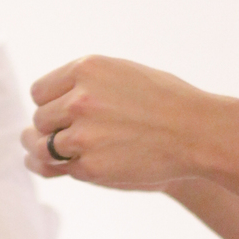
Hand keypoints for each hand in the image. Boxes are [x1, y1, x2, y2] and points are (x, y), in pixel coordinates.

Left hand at [23, 56, 208, 188]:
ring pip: (45, 147)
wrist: (198, 133)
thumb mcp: (122, 73)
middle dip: (55, 128)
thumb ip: (83, 83)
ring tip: (84, 149)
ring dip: (59, 151)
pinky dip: (76, 168)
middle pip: (40, 119)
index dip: (51, 105)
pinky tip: (97, 161)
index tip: (66, 113)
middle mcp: (80, 99)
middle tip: (83, 133)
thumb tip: (43, 102)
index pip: (40, 92)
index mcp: (87, 69)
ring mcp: (83, 135)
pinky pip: (64, 169)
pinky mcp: (91, 167)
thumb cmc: (165, 102)